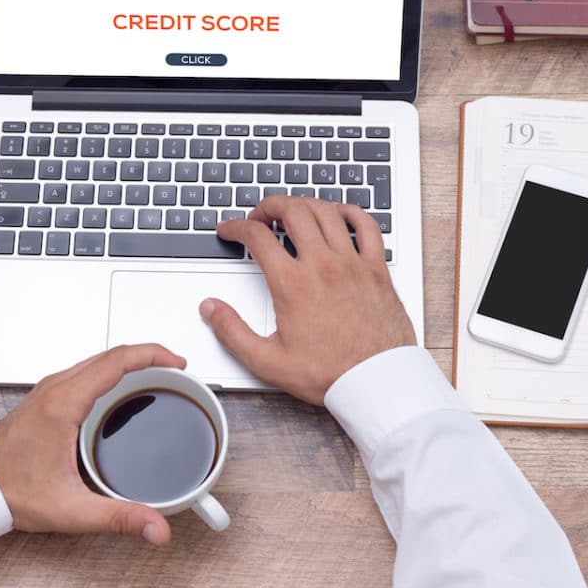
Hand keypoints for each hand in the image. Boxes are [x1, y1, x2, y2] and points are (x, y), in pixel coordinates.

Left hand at [0, 344, 186, 544]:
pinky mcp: (47, 396)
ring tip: (156, 376)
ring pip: (98, 359)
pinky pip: (86, 370)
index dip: (153, 354)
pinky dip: (112, 371)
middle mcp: (55, 388)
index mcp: (64, 403)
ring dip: (130, 361)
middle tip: (176, 369)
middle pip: (111, 353)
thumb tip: (155, 525)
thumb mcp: (71, 509)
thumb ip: (118, 517)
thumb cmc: (10, 490)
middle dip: (149, 355)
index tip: (177, 361)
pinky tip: (122, 389)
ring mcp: (49, 389)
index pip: (117, 360)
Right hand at [200, 196, 416, 404]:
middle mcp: (322, 266)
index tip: (230, 230)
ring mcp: (352, 264)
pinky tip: (340, 214)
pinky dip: (351, 212)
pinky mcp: (376, 269)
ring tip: (293, 211)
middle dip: (269, 205)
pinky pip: (368, 226)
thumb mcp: (268, 362)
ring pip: (326, 212)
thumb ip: (232, 332)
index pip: (256, 236)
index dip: (236, 226)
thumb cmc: (329, 374)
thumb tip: (211, 309)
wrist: (376, 383)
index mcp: (292, 285)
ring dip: (304, 204)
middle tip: (260, 215)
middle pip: (292, 211)